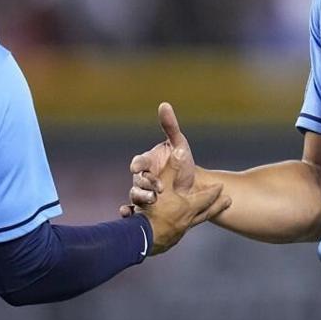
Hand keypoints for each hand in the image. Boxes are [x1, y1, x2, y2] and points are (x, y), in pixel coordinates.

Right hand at [120, 102, 195, 216]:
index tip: (137, 167)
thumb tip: (164, 104)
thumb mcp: (179, 145)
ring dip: (140, 199)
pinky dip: (130, 213)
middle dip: (144, 185)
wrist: (192, 186)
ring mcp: (143, 192)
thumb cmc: (183, 162)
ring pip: (136, 196)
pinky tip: (128, 214)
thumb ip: (170, 126)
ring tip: (151, 201)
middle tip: (155, 190)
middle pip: (138, 181)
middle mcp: (142, 177)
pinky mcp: (146, 207)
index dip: (138, 165)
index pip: (139, 162)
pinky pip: (136, 211)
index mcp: (148, 162)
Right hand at [141, 141, 229, 254]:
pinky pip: (180, 232)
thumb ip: (171, 169)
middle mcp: (187, 221)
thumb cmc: (152, 211)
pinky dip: (182, 227)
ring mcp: (178, 233)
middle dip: (217, 205)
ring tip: (205, 213)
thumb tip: (180, 150)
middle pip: (207, 212)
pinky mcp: (168, 241)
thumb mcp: (162, 185)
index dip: (214, 191)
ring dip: (201, 216)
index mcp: (188, 207)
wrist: (141, 238)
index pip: (206, 197)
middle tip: (229, 201)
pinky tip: (179, 228)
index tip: (222, 186)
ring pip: (194, 222)